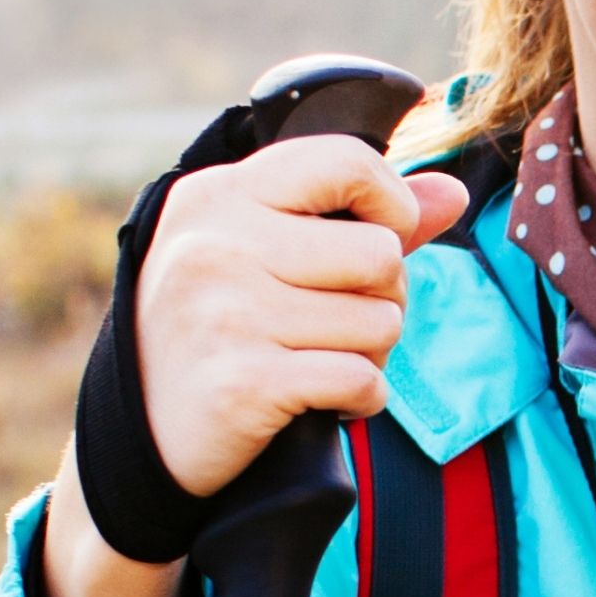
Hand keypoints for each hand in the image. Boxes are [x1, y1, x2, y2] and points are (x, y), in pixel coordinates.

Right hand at [134, 131, 472, 496]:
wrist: (144, 435)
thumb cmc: (218, 331)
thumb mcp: (263, 253)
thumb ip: (359, 219)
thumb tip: (451, 194)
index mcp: (219, 195)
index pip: (344, 162)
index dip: (390, 202)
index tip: (378, 237)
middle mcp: (217, 245)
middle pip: (382, 254)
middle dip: (385, 298)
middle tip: (343, 323)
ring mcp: (228, 313)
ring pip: (381, 322)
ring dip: (373, 354)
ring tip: (324, 360)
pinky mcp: (244, 382)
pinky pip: (362, 380)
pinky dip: (361, 399)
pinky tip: (325, 400)